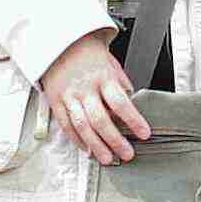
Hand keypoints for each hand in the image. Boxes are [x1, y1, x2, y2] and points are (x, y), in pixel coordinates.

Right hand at [40, 32, 151, 165]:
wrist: (60, 42)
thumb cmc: (89, 53)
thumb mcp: (111, 63)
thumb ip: (120, 84)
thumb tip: (132, 103)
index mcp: (103, 77)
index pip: (120, 103)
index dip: (133, 120)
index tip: (144, 133)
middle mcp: (85, 88)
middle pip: (100, 120)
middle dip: (115, 140)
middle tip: (127, 154)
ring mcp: (69, 96)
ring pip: (82, 126)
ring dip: (96, 146)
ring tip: (107, 158)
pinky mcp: (56, 101)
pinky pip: (66, 124)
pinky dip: (76, 139)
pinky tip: (87, 149)